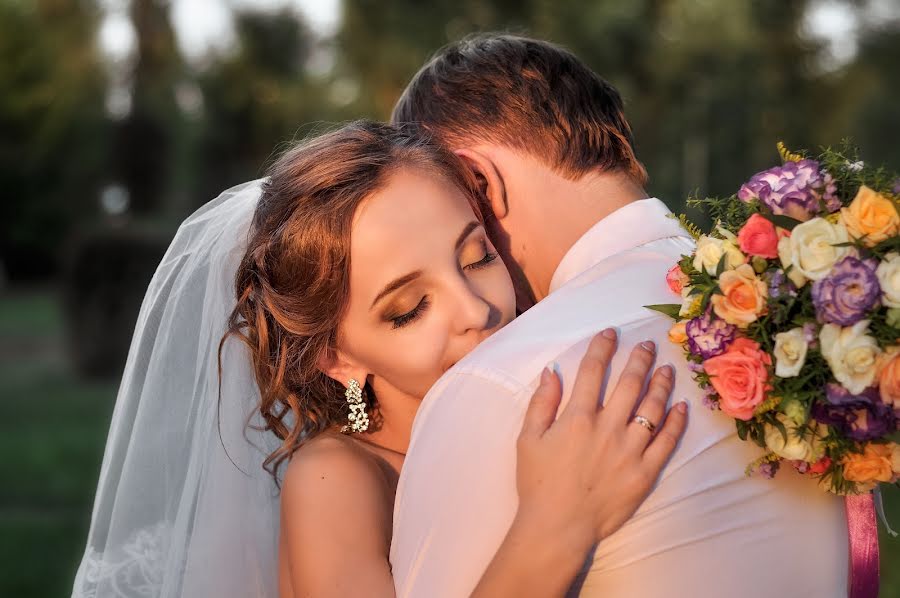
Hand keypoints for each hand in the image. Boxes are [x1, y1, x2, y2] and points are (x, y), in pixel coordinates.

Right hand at [515, 328, 687, 552]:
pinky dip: (676, 421)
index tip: (611, 333)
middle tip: (648, 345)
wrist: (558, 527)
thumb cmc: (538, 483)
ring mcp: (630, 450)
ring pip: (652, 407)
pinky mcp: (645, 472)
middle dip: (640, 359)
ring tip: (667, 369)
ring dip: (661, 384)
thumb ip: (542, 402)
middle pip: (629, 383)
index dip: (603, 347)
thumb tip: (552, 370)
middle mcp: (607, 428)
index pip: (592, 371)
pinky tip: (681, 406)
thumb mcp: (528, 439)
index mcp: (577, 417)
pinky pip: (667, 441)